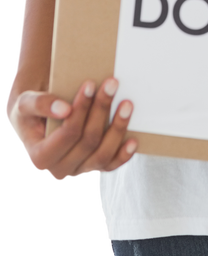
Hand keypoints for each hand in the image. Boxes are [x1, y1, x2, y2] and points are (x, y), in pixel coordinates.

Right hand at [7, 78, 137, 182]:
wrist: (34, 126)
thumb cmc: (30, 114)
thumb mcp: (25, 104)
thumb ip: (39, 104)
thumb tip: (64, 109)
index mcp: (39, 158)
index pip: (68, 133)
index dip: (81, 109)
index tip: (91, 84)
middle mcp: (59, 170)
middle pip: (88, 141)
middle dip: (101, 110)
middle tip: (112, 83)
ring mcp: (77, 172)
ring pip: (102, 154)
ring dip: (117, 128)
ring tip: (127, 104)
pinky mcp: (91, 168)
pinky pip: (110, 165)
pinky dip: (123, 155)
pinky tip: (133, 140)